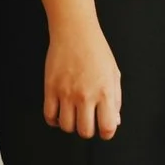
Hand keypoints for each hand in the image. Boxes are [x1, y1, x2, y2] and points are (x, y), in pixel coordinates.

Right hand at [44, 24, 122, 138]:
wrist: (74, 31)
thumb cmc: (96, 51)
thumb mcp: (113, 74)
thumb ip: (115, 100)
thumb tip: (114, 122)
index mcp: (105, 91)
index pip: (107, 127)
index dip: (107, 132)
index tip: (104, 128)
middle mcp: (85, 94)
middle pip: (84, 131)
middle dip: (87, 130)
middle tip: (88, 120)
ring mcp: (66, 92)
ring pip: (66, 126)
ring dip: (71, 125)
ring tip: (74, 115)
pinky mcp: (50, 88)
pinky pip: (49, 115)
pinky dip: (54, 120)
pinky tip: (60, 113)